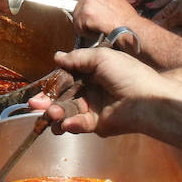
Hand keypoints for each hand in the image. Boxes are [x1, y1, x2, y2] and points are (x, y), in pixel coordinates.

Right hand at [25, 46, 167, 136]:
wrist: (146, 100)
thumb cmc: (128, 74)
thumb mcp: (101, 57)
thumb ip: (77, 58)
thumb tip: (57, 56)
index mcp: (94, 72)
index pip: (68, 77)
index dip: (54, 82)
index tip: (42, 86)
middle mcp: (92, 90)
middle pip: (64, 96)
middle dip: (48, 100)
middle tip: (35, 104)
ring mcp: (94, 108)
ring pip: (68, 111)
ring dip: (56, 113)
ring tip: (49, 114)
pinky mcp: (97, 124)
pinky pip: (79, 124)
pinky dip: (71, 124)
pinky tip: (66, 123)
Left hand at [71, 0, 139, 36]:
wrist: (130, 27)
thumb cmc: (127, 18)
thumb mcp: (116, 0)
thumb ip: (104, 0)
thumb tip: (97, 7)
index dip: (89, 10)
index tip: (93, 16)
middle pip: (79, 7)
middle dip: (85, 18)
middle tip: (94, 25)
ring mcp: (87, 4)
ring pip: (77, 17)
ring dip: (85, 26)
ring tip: (96, 30)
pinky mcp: (85, 15)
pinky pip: (78, 27)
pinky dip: (86, 33)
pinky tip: (96, 33)